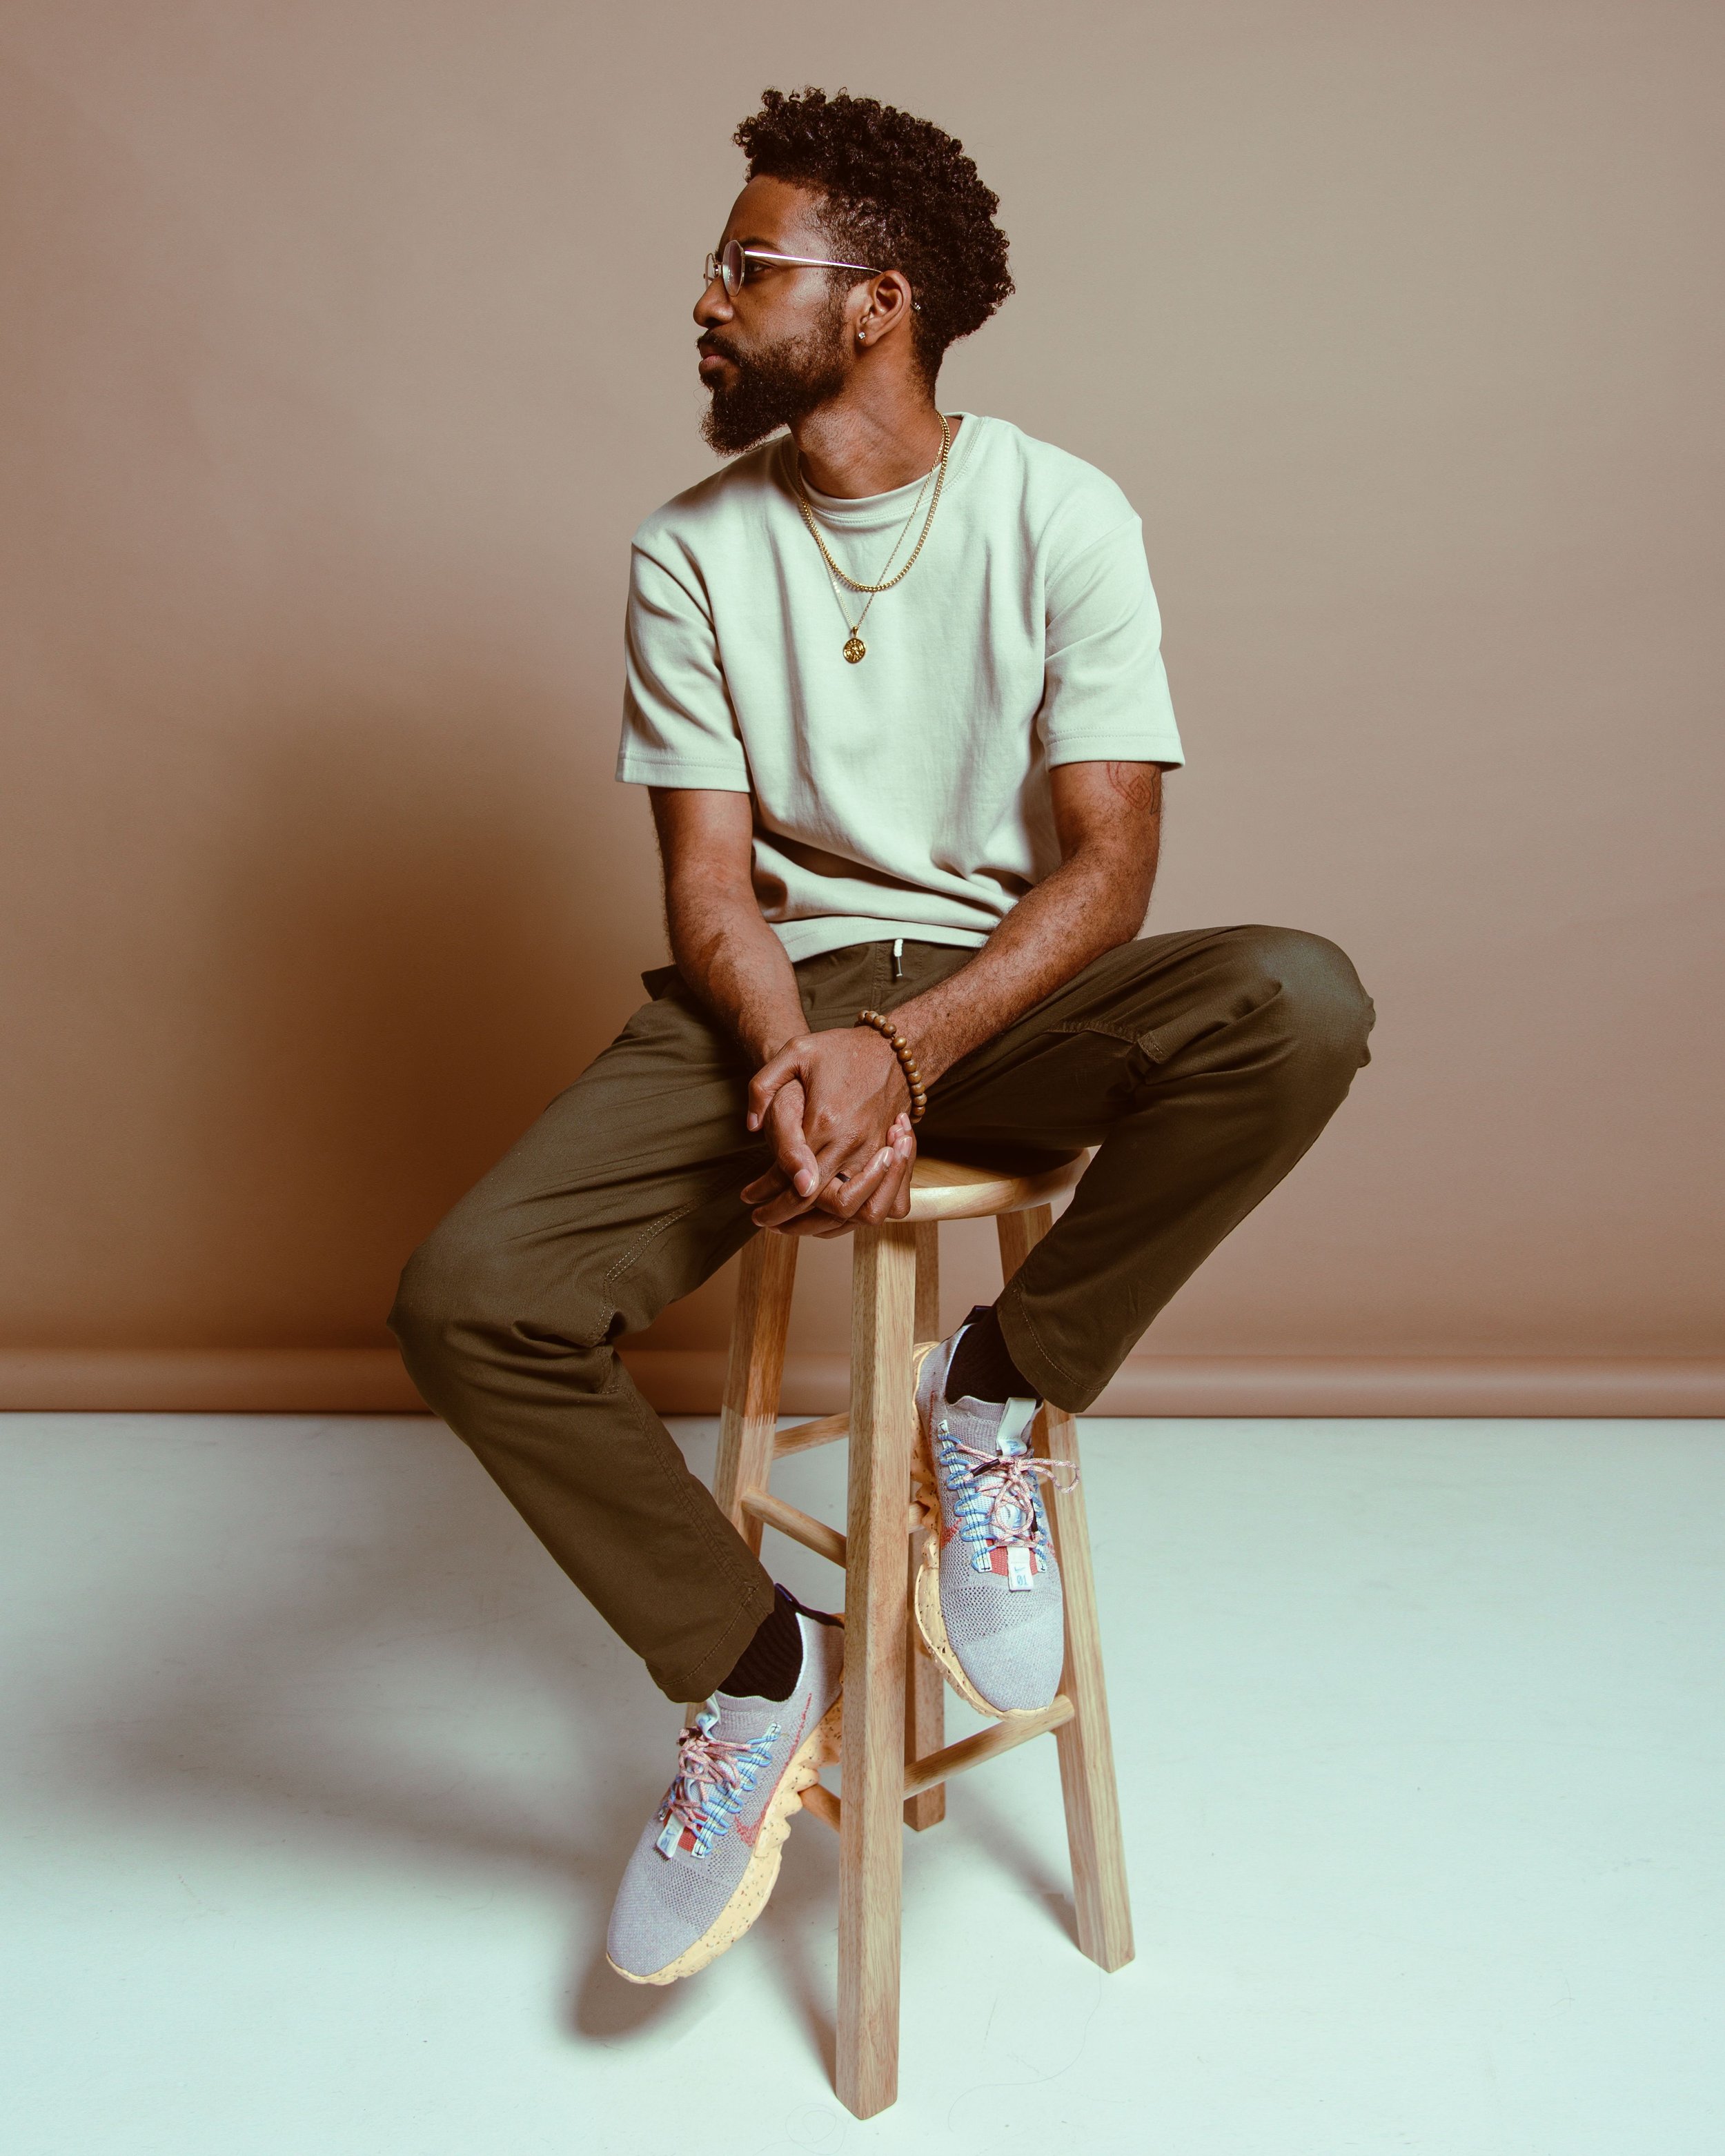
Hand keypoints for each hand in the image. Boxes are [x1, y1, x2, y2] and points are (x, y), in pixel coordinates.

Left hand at [742, 1028, 916, 1231]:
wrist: (893, 1051)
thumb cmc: (840, 1051)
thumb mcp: (794, 1051)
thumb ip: (764, 1086)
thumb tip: (751, 1127)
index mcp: (826, 1121)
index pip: (795, 1178)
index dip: (770, 1197)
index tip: (748, 1201)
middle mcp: (853, 1144)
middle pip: (819, 1201)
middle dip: (787, 1218)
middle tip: (761, 1219)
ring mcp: (874, 1154)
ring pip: (851, 1210)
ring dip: (820, 1225)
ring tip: (789, 1226)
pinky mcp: (887, 1159)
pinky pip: (881, 1204)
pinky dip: (856, 1217)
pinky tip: (828, 1216)